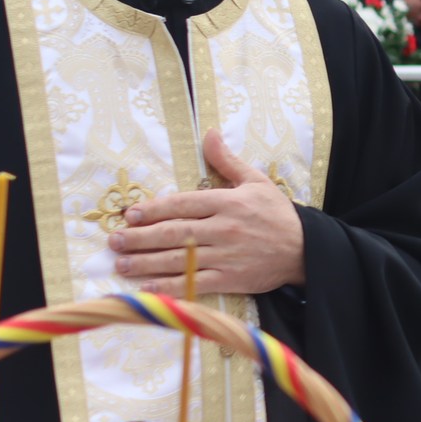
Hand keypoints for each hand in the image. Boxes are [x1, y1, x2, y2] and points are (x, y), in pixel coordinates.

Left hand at [109, 129, 305, 295]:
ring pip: (178, 259)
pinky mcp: (231, 279)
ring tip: (121, 263)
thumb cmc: (277, 213)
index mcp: (228, 202)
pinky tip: (148, 288)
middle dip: (140, 238)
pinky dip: (170, 287)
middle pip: (173, 233)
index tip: (130, 214)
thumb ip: (227, 161)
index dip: (153, 210)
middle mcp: (223, 229)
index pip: (182, 204)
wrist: (306, 249)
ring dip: (146, 262)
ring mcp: (226, 256)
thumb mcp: (255, 181)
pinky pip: (194, 283)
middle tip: (114, 241)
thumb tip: (209, 133)